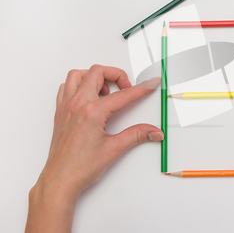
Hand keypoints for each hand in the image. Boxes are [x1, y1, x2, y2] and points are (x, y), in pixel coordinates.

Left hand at [26, 65, 162, 232]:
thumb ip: (137, 135)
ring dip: (94, 76)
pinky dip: (78, 85)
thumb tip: (153, 131)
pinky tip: (89, 96)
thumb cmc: (80, 168)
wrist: (59, 180)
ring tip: (107, 89)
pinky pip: (66, 87)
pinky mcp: (60, 113)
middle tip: (127, 88)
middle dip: (116, 75)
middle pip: (98, 73)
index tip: (150, 84)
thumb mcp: (114, 149)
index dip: (141, 88)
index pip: (123, 95)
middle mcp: (77, 105)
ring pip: (78, 75)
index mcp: (92, 112)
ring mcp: (66, 107)